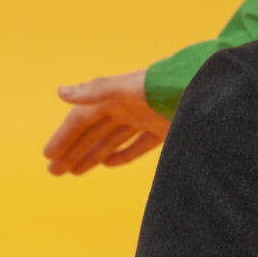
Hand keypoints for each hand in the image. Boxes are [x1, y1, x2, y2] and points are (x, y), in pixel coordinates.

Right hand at [44, 70, 170, 174]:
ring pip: (112, 139)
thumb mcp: (129, 87)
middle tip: (54, 172)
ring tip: (73, 173)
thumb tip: (60, 92)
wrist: (209, 88)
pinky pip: (138, 144)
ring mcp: (146, 118)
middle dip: (72, 150)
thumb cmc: (167, 83)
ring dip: (92, 155)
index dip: (64, 135)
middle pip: (94, 131)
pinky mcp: (164, 128)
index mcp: (114, 96)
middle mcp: (127, 106)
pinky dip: (122, 154)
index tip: (48, 156)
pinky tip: (107, 164)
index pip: (82, 118)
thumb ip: (96, 90)